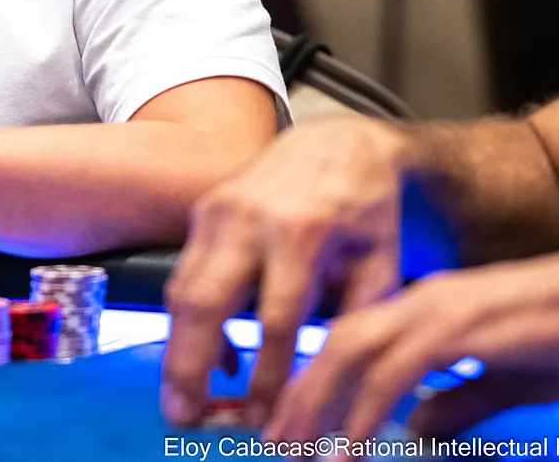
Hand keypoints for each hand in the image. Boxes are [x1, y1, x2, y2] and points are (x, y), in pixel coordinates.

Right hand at [162, 117, 408, 427]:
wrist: (336, 143)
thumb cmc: (366, 209)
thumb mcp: (382, 263)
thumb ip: (359, 321)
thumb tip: (336, 389)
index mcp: (302, 230)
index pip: (276, 318)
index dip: (267, 374)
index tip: (264, 416)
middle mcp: (249, 217)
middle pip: (207, 302)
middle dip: (189, 365)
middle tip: (183, 415)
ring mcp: (217, 211)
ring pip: (183, 290)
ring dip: (176, 348)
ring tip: (177, 398)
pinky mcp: (202, 211)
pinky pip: (185, 274)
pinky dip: (186, 321)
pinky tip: (200, 355)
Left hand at [266, 246, 558, 442]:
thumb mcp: (499, 381)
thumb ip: (455, 403)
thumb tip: (415, 430)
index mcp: (417, 310)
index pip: (345, 340)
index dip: (310, 377)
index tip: (284, 418)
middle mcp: (416, 304)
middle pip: (335, 345)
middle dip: (299, 394)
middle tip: (271, 440)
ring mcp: (435, 311)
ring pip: (353, 352)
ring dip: (318, 402)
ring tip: (293, 447)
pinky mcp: (458, 327)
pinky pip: (397, 370)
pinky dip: (366, 409)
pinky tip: (348, 443)